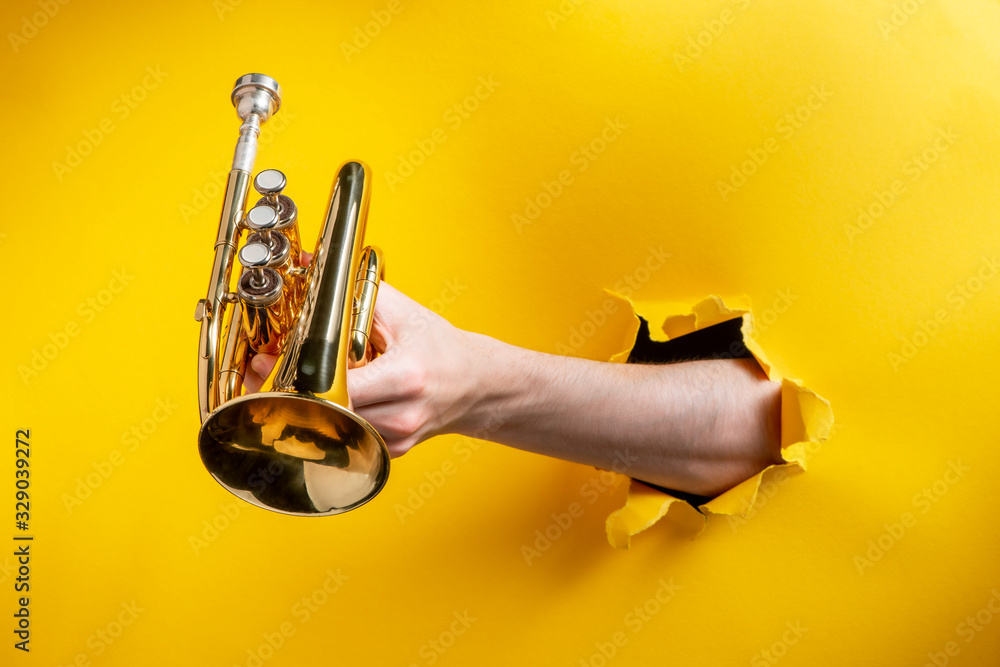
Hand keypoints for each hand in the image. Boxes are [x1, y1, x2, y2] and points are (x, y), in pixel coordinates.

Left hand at [245, 282, 480, 457]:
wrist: (476, 386)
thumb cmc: (441, 348)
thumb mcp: (405, 313)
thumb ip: (357, 290)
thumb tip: (309, 266)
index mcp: (406, 376)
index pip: (339, 384)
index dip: (302, 374)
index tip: (274, 361)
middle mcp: (403, 414)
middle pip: (329, 411)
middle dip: (293, 391)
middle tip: (265, 372)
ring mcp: (397, 439)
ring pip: (333, 429)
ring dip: (309, 407)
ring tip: (292, 382)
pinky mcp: (391, 452)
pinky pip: (348, 439)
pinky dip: (332, 420)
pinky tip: (326, 401)